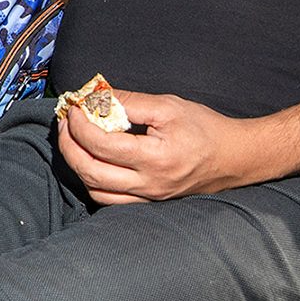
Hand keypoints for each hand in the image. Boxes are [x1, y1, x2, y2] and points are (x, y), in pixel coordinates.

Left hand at [56, 89, 263, 204]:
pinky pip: (109, 199)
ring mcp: (148, 197)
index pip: (101, 144)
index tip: (74, 107)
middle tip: (64, 123)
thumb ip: (129, 102)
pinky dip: (92, 180)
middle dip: (67, 145)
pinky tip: (89, 159)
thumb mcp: (168, 106)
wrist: (235, 158)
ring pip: (95, 190)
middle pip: (90, 171)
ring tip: (72, 139)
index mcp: (155, 158)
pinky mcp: (149, 202)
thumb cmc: (204, 128)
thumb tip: (95, 98)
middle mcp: (149, 184)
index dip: (79, 125)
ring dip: (76, 164)